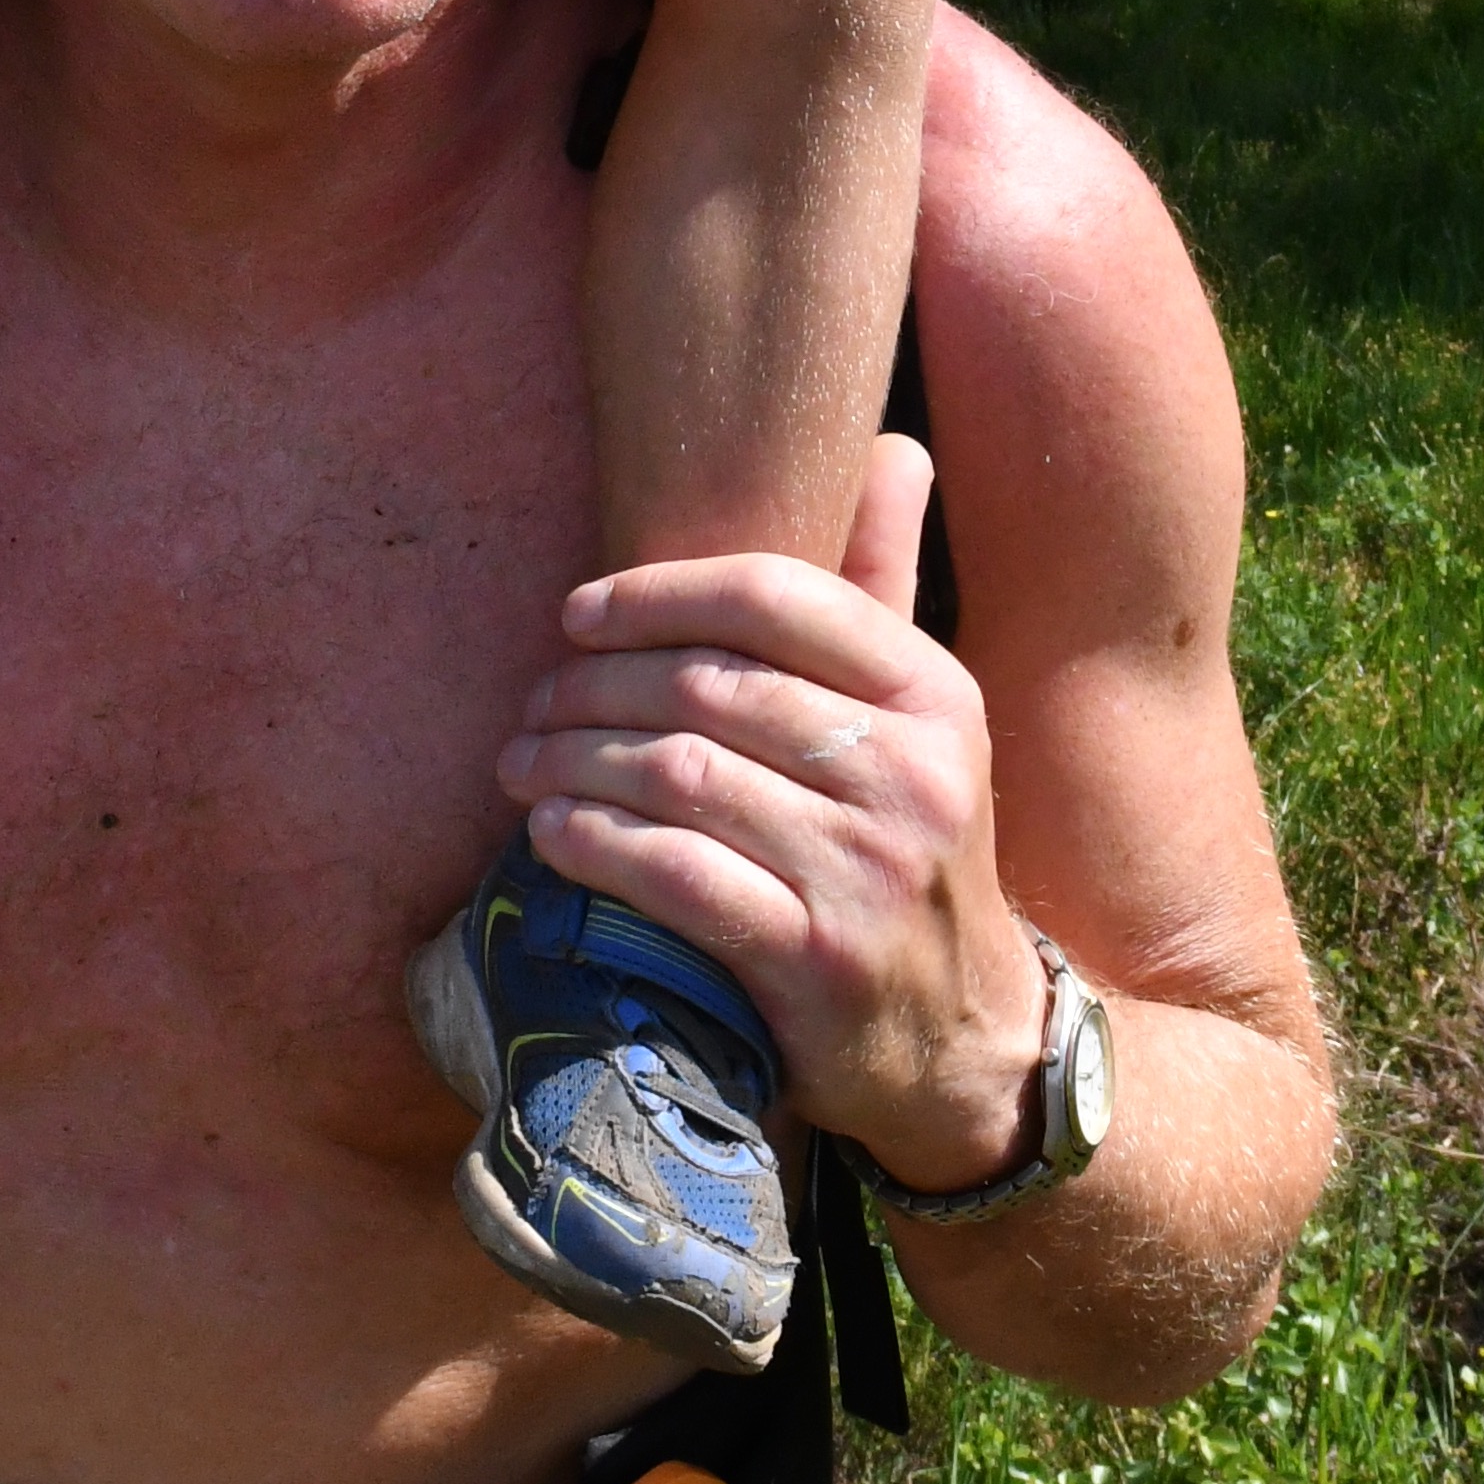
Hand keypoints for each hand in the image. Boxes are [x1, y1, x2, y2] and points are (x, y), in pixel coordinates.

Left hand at [499, 438, 1050, 1186]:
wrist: (963, 1036)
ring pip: (678, 773)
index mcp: (933, 691)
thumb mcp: (925, 720)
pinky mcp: (815, 957)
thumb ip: (886, 584)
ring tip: (521, 763)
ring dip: (572, 762)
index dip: (657, 592)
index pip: (776, 595)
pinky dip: (592, 844)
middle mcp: (911, 771)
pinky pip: (674, 874)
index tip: (578, 614)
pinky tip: (549, 833)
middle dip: (593, 686)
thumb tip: (893, 447)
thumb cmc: (911, 848)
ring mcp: (866, 867)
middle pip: (708, 685)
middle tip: (531, 701)